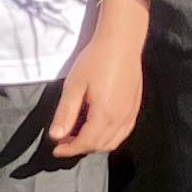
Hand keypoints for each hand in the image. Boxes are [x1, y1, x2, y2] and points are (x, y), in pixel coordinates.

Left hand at [49, 8, 147, 156]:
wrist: (122, 42)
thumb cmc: (95, 60)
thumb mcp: (74, 85)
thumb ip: (65, 113)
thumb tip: (56, 136)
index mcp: (104, 115)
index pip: (86, 143)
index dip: (69, 149)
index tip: (55, 149)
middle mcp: (121, 119)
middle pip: (100, 145)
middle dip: (81, 148)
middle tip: (64, 141)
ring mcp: (131, 114)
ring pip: (113, 142)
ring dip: (95, 145)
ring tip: (80, 136)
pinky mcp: (135, 107)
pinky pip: (123, 132)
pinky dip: (110, 137)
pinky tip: (99, 129)